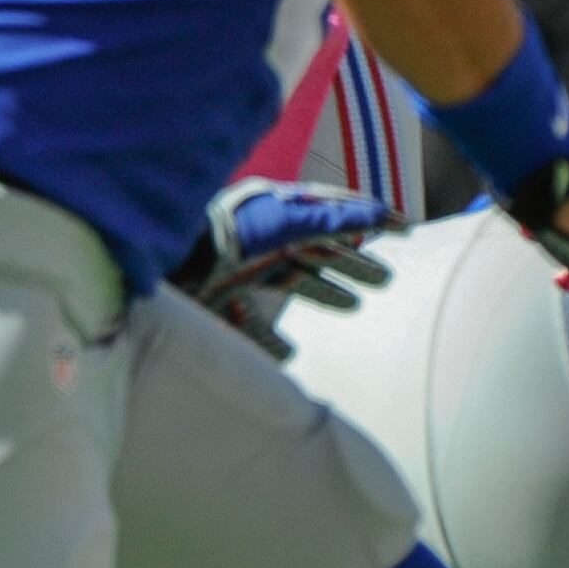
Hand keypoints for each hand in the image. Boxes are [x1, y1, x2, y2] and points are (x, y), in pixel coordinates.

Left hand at [182, 178, 395, 357]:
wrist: (163, 264)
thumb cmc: (224, 237)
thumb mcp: (283, 223)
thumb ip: (328, 219)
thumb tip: (375, 215)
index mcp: (281, 215)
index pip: (335, 213)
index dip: (370, 219)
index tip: (405, 230)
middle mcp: (264, 241)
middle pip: (319, 250)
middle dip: (354, 263)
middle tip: (388, 279)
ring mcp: (241, 271)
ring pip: (294, 282)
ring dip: (328, 292)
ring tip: (358, 307)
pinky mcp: (220, 301)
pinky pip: (253, 323)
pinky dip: (272, 340)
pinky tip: (292, 354)